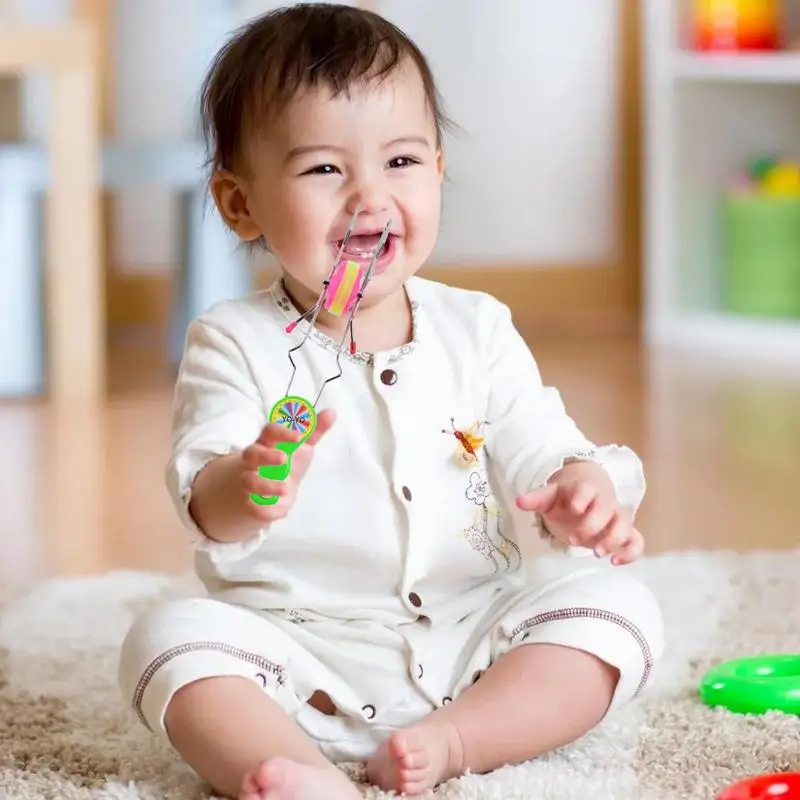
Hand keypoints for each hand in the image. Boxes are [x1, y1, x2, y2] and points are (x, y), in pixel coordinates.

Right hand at [240, 408, 335, 522]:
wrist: (269, 491)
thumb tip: (331, 412)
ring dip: (266, 485)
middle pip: (251, 453)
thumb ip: (314, 431)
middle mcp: (254, 460)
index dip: (282, 432)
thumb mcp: (300, 447)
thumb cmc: (285, 462)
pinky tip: (281, 511)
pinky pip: (253, 505)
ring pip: (249, 480)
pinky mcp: (250, 501)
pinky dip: (265, 509)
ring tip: (286, 489)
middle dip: (266, 456)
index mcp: (267, 443)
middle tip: (284, 460)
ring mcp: (249, 480)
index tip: (299, 436)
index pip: (269, 431)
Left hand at [516, 462, 643, 564]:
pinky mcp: (625, 532)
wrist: (588, 495)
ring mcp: (617, 516)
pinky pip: (637, 541)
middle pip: (606, 509)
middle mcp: (605, 501)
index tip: (574, 507)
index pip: (586, 489)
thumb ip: (537, 498)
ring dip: (614, 539)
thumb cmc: (568, 497)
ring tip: (596, 553)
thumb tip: (519, 501)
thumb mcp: (551, 496)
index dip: (582, 497)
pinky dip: (631, 552)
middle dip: (592, 525)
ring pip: (625, 524)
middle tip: (574, 539)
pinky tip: (615, 562)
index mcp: (585, 489)